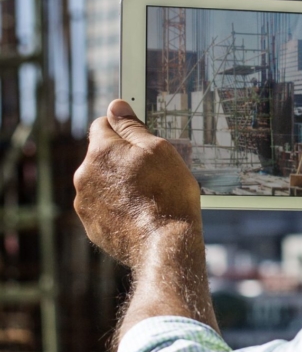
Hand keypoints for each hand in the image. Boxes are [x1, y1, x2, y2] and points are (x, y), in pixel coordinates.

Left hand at [74, 100, 202, 269]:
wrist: (164, 244)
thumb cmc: (167, 194)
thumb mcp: (159, 150)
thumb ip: (133, 127)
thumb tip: (116, 106)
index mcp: (100, 151)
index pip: (102, 124)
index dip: (123, 128)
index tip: (140, 139)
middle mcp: (85, 175)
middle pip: (101, 156)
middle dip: (121, 159)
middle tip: (151, 172)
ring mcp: (85, 203)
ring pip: (101, 183)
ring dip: (118, 184)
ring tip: (147, 197)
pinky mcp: (92, 226)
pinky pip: (103, 208)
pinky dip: (117, 207)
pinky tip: (139, 214)